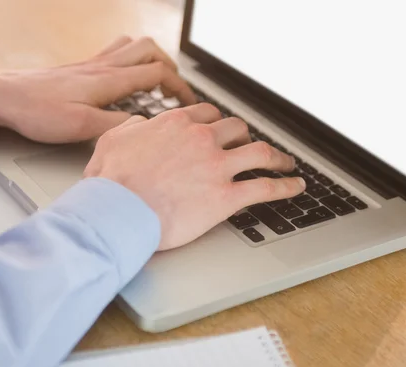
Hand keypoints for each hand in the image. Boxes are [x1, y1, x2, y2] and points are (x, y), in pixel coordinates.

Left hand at [0, 36, 195, 143]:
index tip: (189, 103)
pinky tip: (124, 77)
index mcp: (108, 80)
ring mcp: (92, 64)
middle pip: (149, 51)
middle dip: (170, 67)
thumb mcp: (81, 126)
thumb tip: (143, 123)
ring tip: (157, 79)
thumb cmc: (38, 111)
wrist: (5, 96)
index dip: (179, 87)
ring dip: (151, 58)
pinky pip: (114, 51)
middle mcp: (103, 66)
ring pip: (132, 46)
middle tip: (176, 89)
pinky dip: (129, 58)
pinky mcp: (81, 68)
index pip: (156, 74)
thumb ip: (117, 124)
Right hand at [84, 104, 305, 250]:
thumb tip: (140, 124)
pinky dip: (286, 186)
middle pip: (237, 129)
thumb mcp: (111, 142)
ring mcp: (216, 167)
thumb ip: (131, 128)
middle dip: (245, 137)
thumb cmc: (110, 183)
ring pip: (260, 152)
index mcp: (176, 125)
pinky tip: (295, 186)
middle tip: (249, 147)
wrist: (116, 213)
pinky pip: (266, 187)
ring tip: (286, 163)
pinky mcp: (226, 197)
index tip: (222, 131)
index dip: (218, 124)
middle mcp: (201, 139)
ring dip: (277, 157)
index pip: (207, 115)